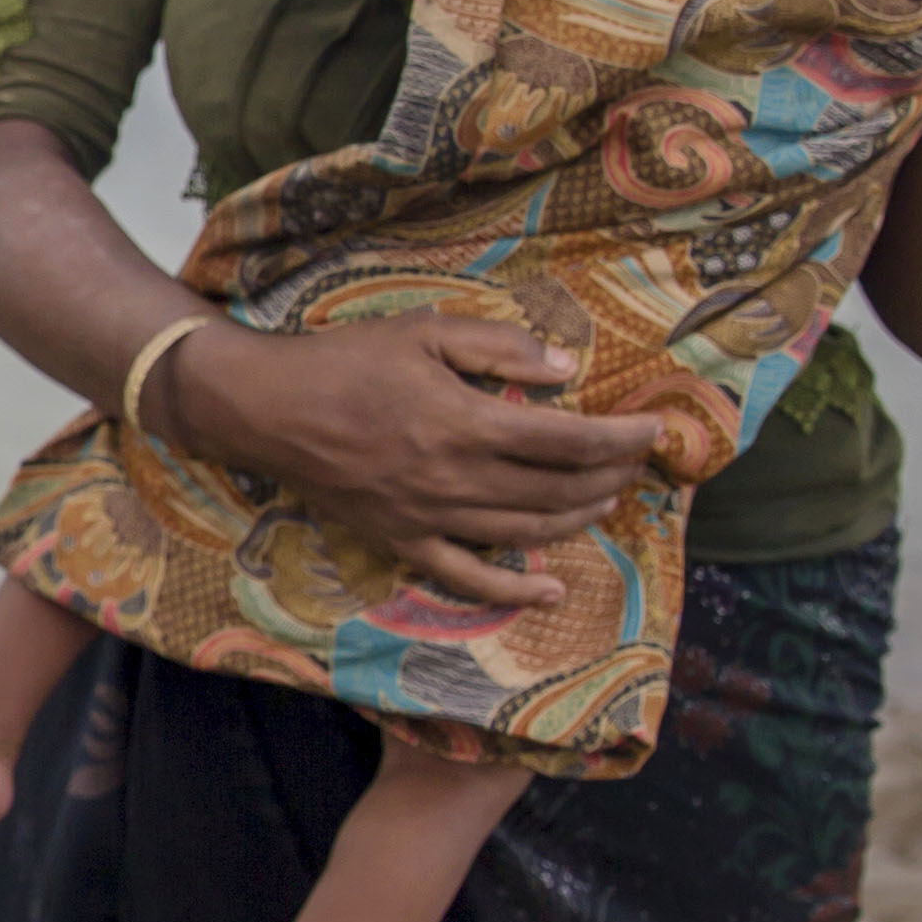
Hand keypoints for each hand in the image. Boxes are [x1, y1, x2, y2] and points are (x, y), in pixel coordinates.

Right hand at [173, 315, 658, 609]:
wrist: (266, 408)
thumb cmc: (344, 360)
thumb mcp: (423, 331)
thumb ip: (498, 349)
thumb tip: (564, 369)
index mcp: (464, 423)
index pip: (568, 439)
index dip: (620, 438)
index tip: (655, 430)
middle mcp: (454, 480)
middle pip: (556, 489)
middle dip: (608, 477)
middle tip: (634, 461)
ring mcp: (429, 518)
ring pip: (525, 533)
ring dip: (577, 519)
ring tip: (605, 500)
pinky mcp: (402, 541)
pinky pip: (466, 579)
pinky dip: (514, 591)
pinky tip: (552, 589)